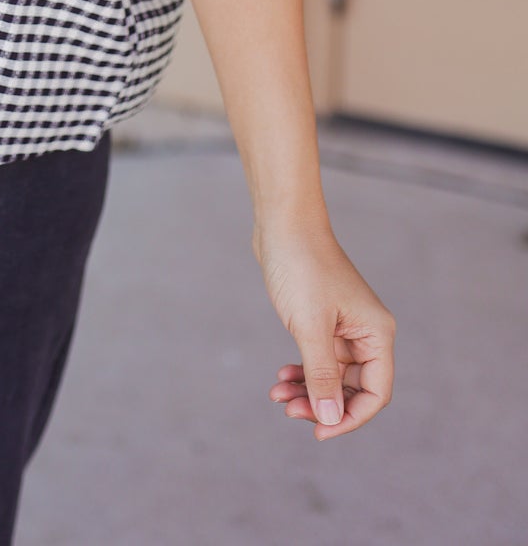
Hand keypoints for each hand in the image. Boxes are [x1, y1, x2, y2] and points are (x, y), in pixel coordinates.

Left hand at [252, 217, 394, 440]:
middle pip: (352, 388)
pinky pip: (317, 357)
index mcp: (376, 334)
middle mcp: (366, 332)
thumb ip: (322, 375)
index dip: (350, 418)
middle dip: (321, 403)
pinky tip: (281, 377)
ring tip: (277, 394)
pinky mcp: (322, 318)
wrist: (282, 222)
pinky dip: (301, 370)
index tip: (319, 432)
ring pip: (331, 374)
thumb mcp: (310, 327)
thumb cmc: (301, 267)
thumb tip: (330, 419)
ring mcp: (344, 326)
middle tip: (287, 409)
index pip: (375, 393)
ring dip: (307, 389)